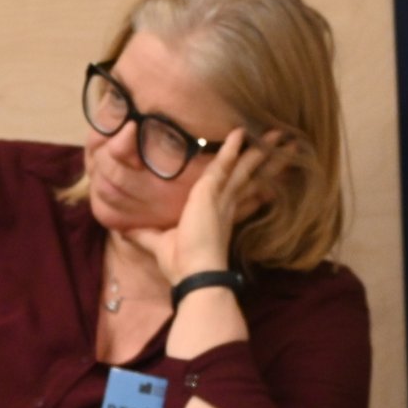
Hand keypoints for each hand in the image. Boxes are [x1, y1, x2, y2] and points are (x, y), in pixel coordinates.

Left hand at [126, 129, 289, 281]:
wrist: (194, 274)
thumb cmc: (181, 265)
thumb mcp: (157, 243)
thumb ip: (143, 234)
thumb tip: (123, 231)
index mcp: (219, 217)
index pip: (237, 193)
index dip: (250, 181)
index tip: (262, 170)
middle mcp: (226, 206)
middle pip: (248, 177)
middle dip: (264, 162)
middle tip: (284, 146)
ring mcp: (222, 199)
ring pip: (244, 169)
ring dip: (259, 151)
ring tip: (278, 135)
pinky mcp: (212, 193)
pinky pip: (224, 165)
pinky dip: (231, 149)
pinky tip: (239, 133)